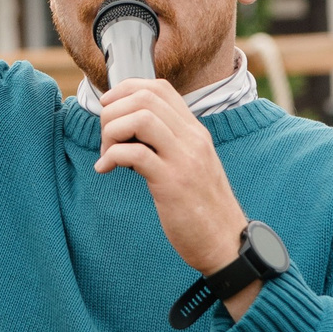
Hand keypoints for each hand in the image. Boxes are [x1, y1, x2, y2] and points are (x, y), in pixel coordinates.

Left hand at [95, 80, 258, 314]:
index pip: (159, 88)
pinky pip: (135, 154)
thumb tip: (127, 129)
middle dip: (113, 111)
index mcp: (194, 131)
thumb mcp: (190, 164)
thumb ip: (167, 144)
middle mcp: (192, 139)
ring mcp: (184, 159)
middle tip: (105, 138)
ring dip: (112, 131)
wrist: (227, 243)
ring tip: (106, 154)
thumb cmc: (201, 207)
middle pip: (145, 97)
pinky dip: (112, 157)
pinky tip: (105, 170)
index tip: (109, 110)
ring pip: (140, 118)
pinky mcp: (173, 184)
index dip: (126, 90)